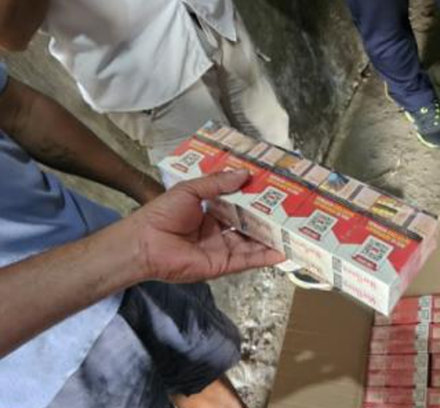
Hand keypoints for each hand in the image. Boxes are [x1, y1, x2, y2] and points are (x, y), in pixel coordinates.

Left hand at [128, 170, 284, 282]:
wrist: (145, 243)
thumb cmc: (162, 213)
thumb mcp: (190, 190)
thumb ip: (217, 183)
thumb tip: (244, 174)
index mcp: (210, 211)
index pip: (239, 204)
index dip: (255, 198)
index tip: (274, 190)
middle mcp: (219, 230)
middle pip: (249, 224)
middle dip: (268, 219)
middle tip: (291, 210)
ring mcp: (222, 248)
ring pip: (252, 243)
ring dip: (271, 238)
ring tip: (294, 231)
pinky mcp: (222, 264)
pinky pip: (247, 260)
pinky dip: (265, 256)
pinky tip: (282, 251)